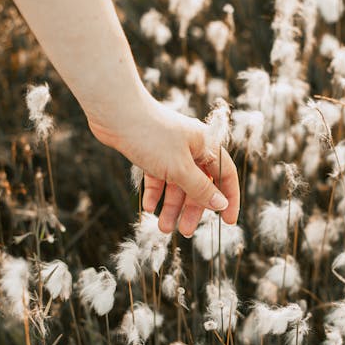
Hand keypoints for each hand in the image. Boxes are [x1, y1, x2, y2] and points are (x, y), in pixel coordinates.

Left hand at [88, 95, 239, 236]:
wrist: (115, 113)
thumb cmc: (151, 136)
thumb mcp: (179, 169)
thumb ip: (201, 189)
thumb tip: (221, 205)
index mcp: (206, 145)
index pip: (225, 175)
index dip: (229, 198)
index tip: (228, 222)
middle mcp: (191, 147)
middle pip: (199, 184)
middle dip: (192, 209)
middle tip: (186, 231)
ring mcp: (170, 150)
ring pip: (176, 184)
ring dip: (171, 206)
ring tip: (163, 228)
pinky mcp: (151, 152)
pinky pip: (158, 178)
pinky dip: (155, 193)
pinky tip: (149, 208)